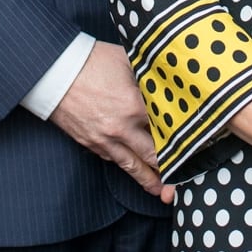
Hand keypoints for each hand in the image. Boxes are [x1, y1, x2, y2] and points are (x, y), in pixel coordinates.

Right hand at [49, 42, 175, 201]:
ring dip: (150, 180)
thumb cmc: (91, 60)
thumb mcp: (127, 59)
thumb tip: (168, 78)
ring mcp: (105, 139)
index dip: (184, 137)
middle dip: (172, 169)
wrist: (53, 72)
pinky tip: (136, 171)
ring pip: (134, 166)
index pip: (168, 127)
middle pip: (154, 155)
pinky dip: (127, 167)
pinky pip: (113, 160)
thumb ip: (149, 73)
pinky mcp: (91, 143)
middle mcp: (123, 128)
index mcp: (135, 105)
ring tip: (164, 192)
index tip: (199, 144)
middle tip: (186, 178)